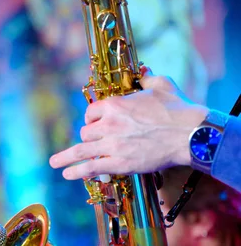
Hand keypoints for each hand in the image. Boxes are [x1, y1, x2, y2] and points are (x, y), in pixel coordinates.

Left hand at [49, 69, 207, 178]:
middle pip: (87, 132)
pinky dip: (77, 171)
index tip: (94, 122)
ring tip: (54, 163)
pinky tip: (67, 174)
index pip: (91, 112)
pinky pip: (92, 167)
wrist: (190, 134)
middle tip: (94, 142)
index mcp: (115, 104)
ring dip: (66, 157)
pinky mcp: (120, 163)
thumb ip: (148, 78)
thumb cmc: (178, 108)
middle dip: (90, 137)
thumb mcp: (162, 85)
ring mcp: (113, 144)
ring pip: (82, 150)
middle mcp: (109, 124)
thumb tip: (144, 71)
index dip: (92, 118)